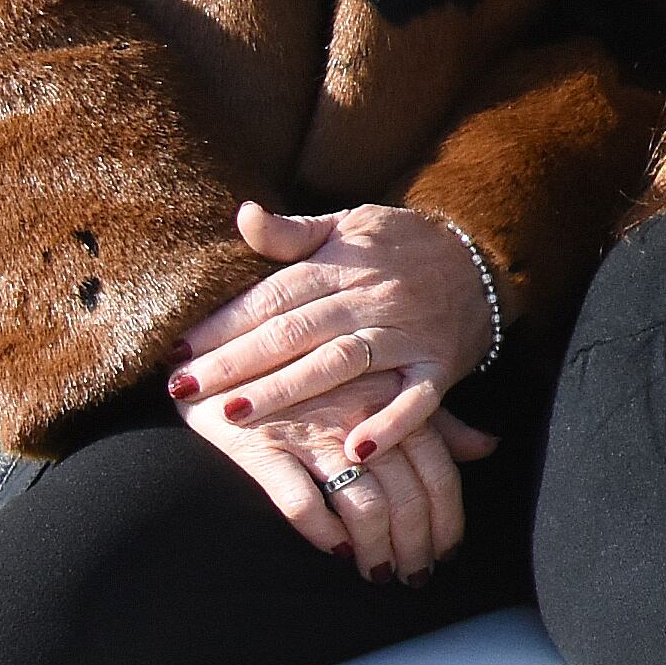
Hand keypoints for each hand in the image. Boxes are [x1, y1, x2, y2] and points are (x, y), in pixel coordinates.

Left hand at [172, 201, 497, 458]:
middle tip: (184, 388)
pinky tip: (356, 450)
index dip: (224, 322)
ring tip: (233, 415)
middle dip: (236, 362)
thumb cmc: (405, 246)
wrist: (486, 261)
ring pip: (340, 364)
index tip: (179, 349)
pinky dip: (391, 424)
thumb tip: (243, 215)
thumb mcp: (352, 224)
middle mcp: (375, 297)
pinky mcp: (442, 367)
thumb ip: (294, 232)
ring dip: (286, 391)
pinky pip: (418, 399)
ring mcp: (410, 334)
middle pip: (295, 332)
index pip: (275, 295)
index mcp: (346, 262)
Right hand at [178, 369, 500, 578]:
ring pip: (361, 505)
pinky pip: (299, 501)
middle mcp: (357, 416)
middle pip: (406, 494)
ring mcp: (308, 432)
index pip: (438, 471)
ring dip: (376, 549)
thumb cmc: (313, 373)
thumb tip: (487, 446)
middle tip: (415, 575)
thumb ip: (434, 420)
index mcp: (392, 400)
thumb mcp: (380, 385)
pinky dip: (322, 532)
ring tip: (379, 573)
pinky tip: (335, 550)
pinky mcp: (259, 447)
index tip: (448, 552)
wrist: (226, 352)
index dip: (448, 518)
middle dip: (416, 544)